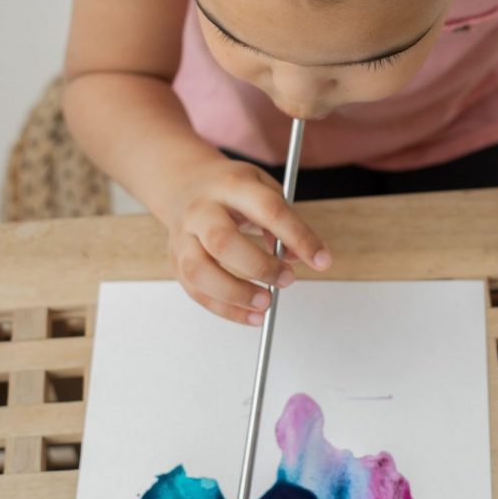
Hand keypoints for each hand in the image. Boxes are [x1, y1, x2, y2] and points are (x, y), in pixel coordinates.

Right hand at [165, 157, 331, 324]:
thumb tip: (300, 257)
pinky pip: (197, 292)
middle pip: (223, 241)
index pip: (268, 210)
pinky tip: (252, 315)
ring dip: (235, 294)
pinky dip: (226, 310)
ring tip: (266, 304)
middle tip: (287, 280)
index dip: (298, 237)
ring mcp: (184, 237)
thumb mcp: (261, 188)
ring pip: (200, 271)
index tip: (322, 260)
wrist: (184, 183)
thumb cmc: (230, 189)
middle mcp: (201, 210)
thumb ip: (284, 219)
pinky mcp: (176, 261)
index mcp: (230, 185)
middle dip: (259, 267)